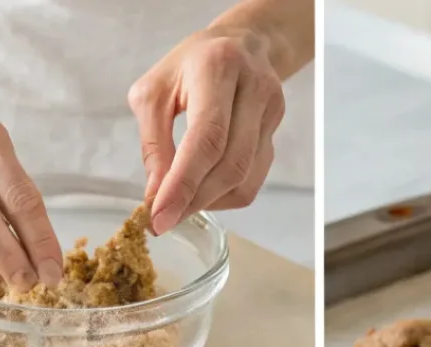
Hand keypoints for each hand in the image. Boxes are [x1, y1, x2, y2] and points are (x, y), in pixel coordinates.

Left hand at [128, 27, 285, 235]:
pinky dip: (224, 196)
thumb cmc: (191, 66)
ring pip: (244, 180)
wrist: (242, 44)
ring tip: (182, 204)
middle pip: (230, 165)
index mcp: (217, 69)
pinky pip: (252, 181)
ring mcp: (270, 113)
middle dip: (194, 200)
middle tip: (165, 219)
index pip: (207, 139)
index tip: (160, 217)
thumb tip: (156, 196)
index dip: (184, 184)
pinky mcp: (276, 134)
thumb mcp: (155, 91)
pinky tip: (204, 190)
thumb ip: (153, 143)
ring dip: (209, 202)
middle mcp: (252, 89)